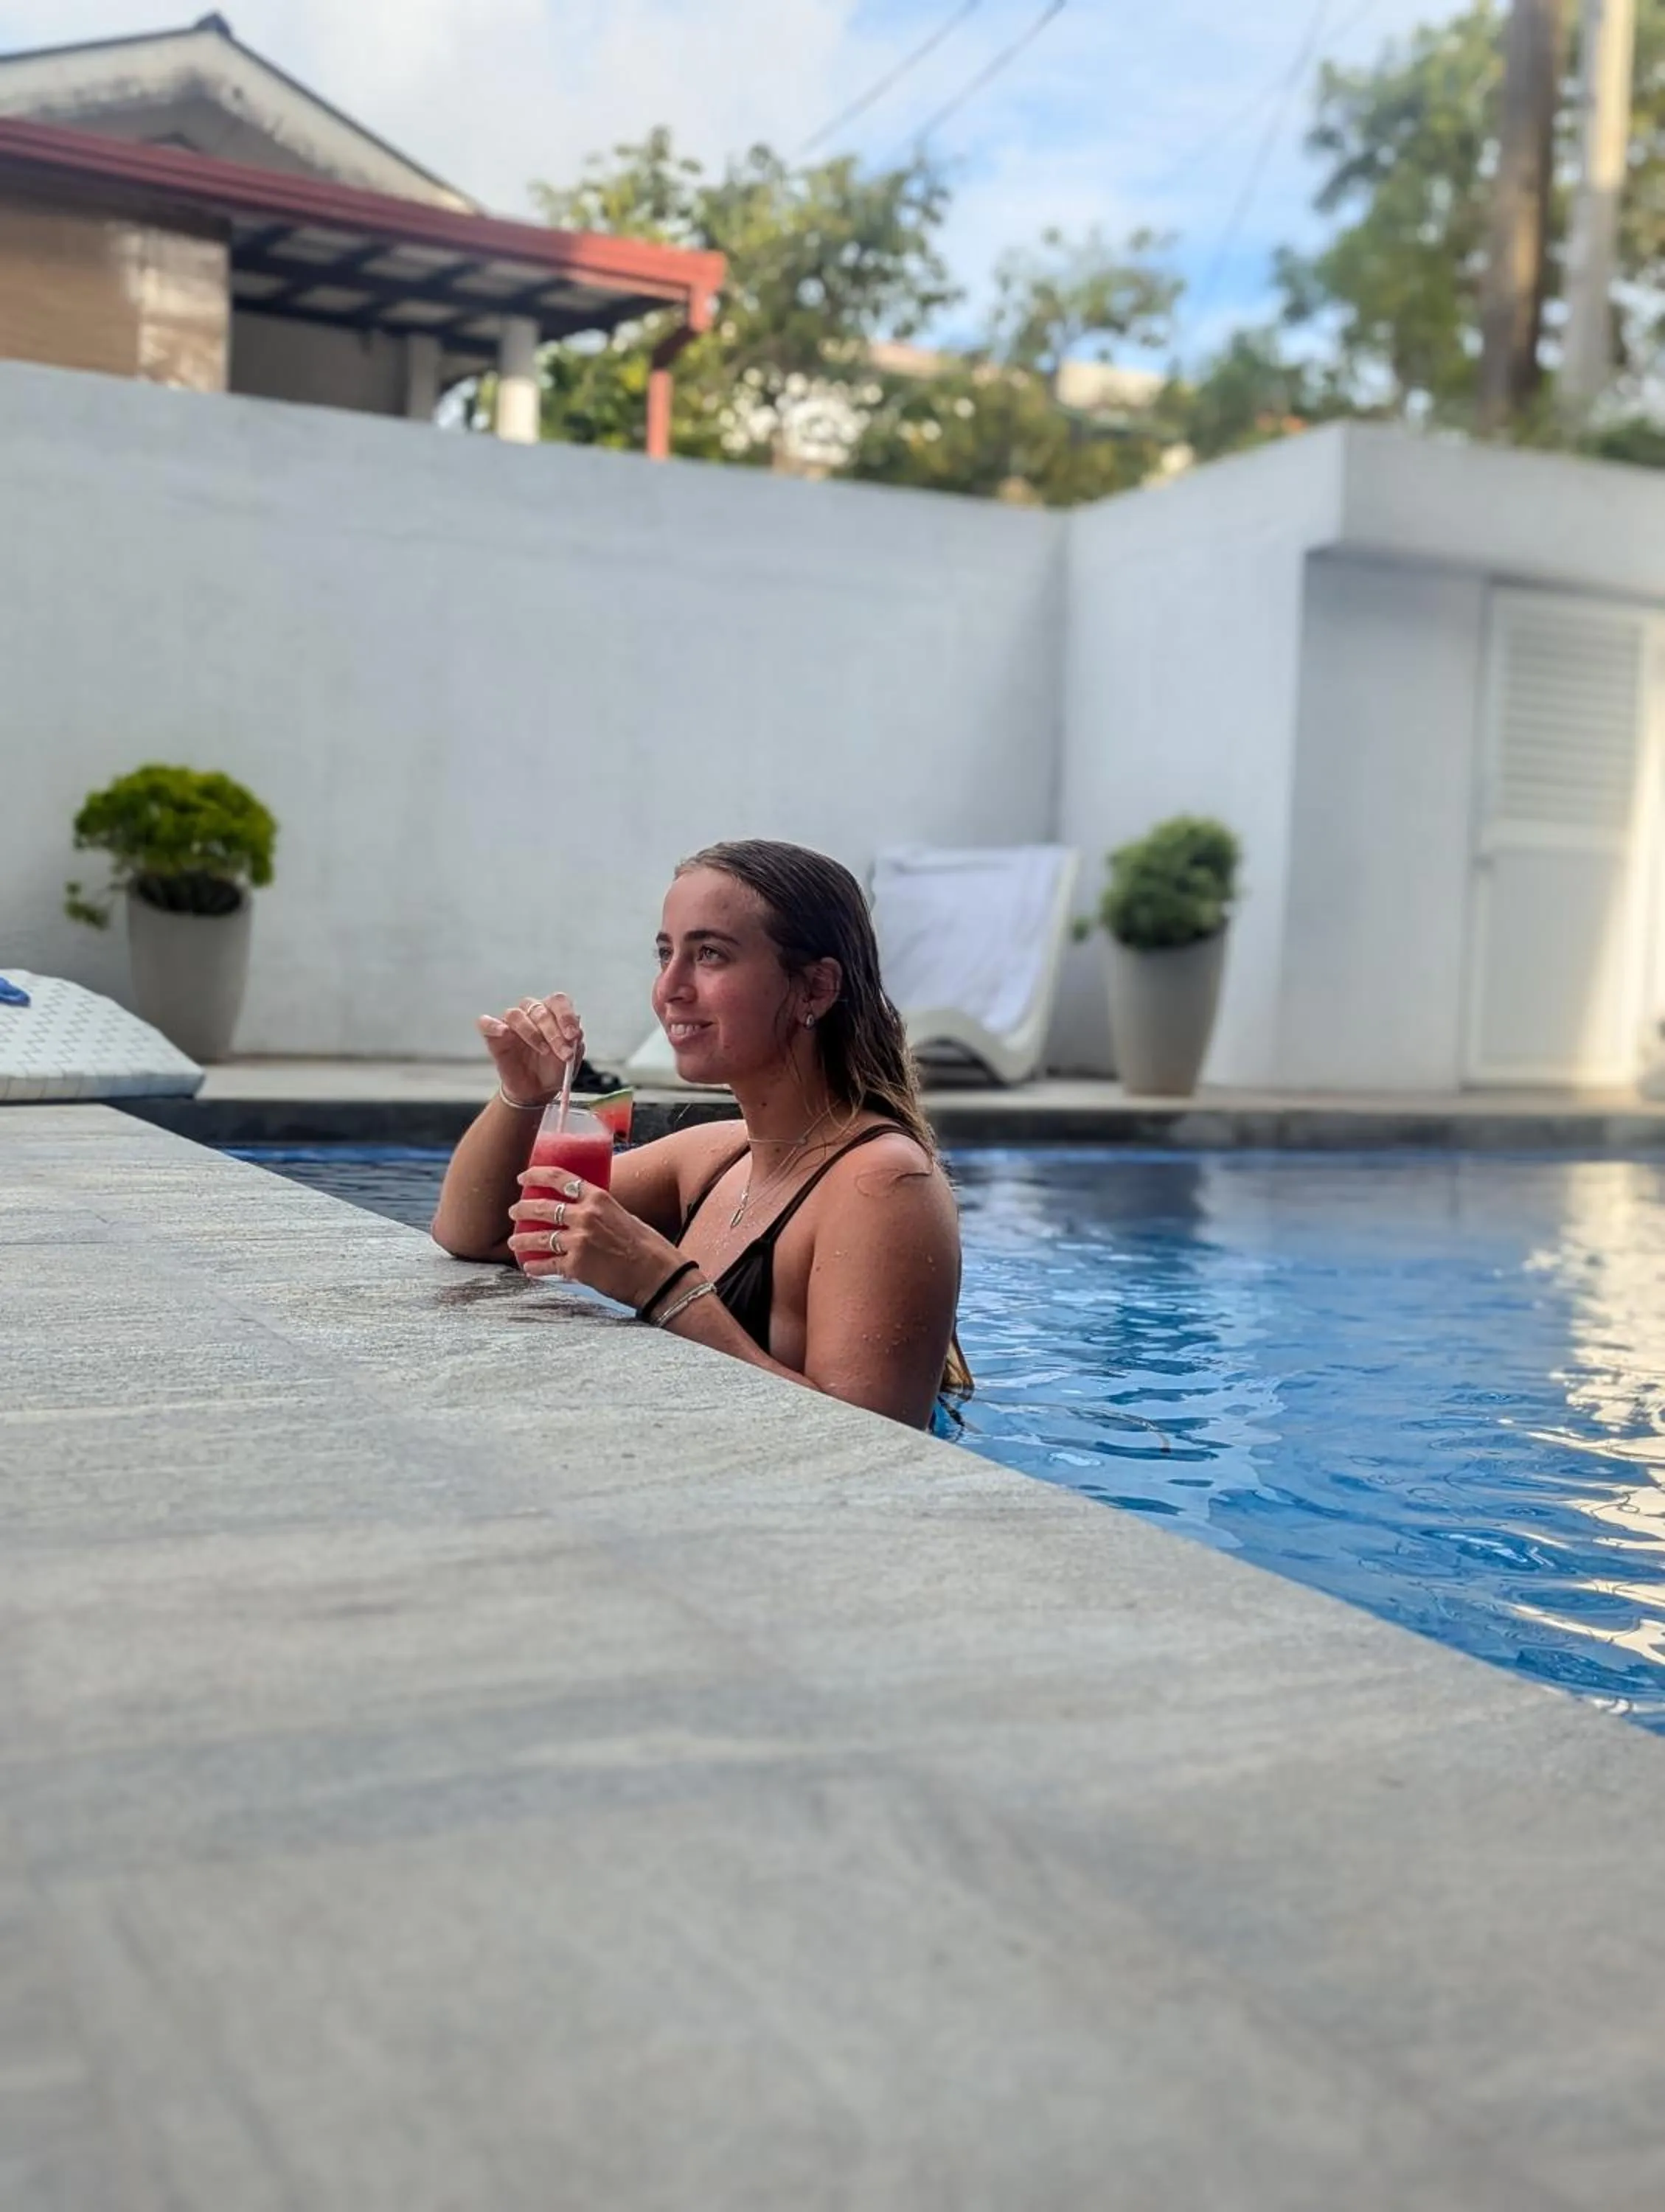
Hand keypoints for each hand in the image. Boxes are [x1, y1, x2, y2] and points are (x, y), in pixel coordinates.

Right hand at [478, 993, 583, 1107]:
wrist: (536, 1091)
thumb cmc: (552, 1070)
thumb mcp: (571, 1060)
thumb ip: (575, 1044)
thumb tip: (576, 1029)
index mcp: (552, 1013)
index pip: (558, 1002)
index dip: (566, 1016)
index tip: (573, 1035)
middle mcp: (531, 1013)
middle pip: (540, 1010)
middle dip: (554, 1033)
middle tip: (563, 1053)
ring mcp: (511, 1023)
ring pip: (516, 1015)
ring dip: (532, 1033)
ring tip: (543, 1051)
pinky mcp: (493, 1035)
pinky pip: (486, 1023)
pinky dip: (494, 1025)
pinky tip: (504, 1033)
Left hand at [509, 1167, 678, 1307]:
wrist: (660, 1277)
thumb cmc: (650, 1247)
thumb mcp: (625, 1216)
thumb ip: (602, 1212)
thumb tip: (585, 1213)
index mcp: (599, 1198)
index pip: (560, 1178)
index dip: (536, 1175)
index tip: (523, 1178)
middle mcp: (585, 1216)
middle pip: (542, 1207)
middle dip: (522, 1208)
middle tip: (513, 1211)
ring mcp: (578, 1242)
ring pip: (539, 1237)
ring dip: (521, 1240)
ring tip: (514, 1243)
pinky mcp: (576, 1267)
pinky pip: (548, 1265)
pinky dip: (535, 1267)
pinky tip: (529, 1268)